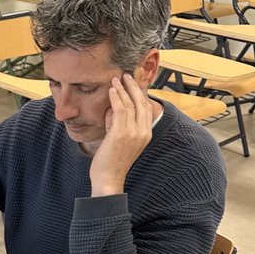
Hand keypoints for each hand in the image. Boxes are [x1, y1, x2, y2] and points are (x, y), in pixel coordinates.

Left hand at [89, 74, 154, 196]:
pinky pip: (121, 110)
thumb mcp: (118, 140)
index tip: (133, 81)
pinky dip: (116, 97)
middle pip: (141, 102)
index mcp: (146, 133)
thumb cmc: (111, 162)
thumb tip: (112, 110)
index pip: (145, 107)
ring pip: (131, 104)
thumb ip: (117, 124)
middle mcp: (143, 132)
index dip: (140, 92)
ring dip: (122, 89)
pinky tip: (111, 89)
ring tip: (116, 78)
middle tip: (126, 74)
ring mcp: (134, 133)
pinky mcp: (122, 134)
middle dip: (133, 86)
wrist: (108, 179)